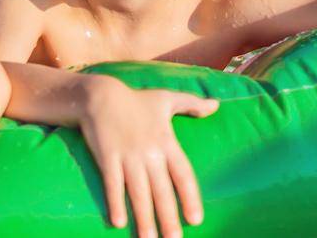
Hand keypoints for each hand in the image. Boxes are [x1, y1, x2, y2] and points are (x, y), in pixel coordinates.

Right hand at [78, 77, 217, 237]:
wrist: (100, 95)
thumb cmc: (136, 100)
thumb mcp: (167, 98)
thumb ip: (192, 104)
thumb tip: (216, 105)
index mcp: (167, 142)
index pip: (183, 176)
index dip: (189, 198)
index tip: (195, 220)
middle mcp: (150, 153)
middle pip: (162, 191)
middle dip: (168, 218)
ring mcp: (128, 157)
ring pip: (139, 193)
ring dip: (144, 218)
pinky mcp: (107, 158)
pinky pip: (113, 184)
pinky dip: (115, 203)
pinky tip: (118, 222)